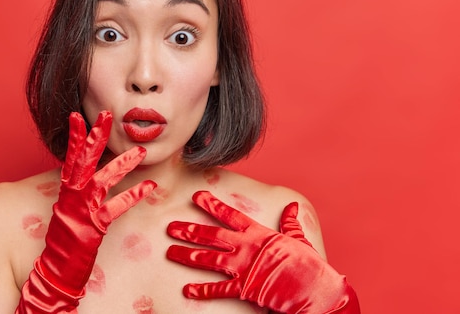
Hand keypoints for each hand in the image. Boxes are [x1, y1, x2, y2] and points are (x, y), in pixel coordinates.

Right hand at [17, 111, 156, 312]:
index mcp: (66, 189)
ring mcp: (82, 209)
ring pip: (103, 180)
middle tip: (106, 114)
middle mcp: (72, 195)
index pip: (70, 157)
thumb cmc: (65, 238)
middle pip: (84, 160)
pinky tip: (149, 186)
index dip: (75, 136)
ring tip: (141, 152)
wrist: (55, 269)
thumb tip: (91, 172)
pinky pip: (116, 207)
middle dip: (96, 136)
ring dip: (123, 164)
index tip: (77, 115)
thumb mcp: (70, 208)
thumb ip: (79, 189)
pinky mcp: (94, 225)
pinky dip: (133, 195)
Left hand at [166, 191, 359, 312]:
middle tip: (170, 227)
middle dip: (189, 230)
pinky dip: (202, 291)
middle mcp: (246, 247)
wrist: (316, 290)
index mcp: (258, 233)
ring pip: (208, 259)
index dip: (212, 205)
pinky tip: (187, 290)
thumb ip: (290, 223)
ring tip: (170, 252)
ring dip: (187, 255)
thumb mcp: (299, 239)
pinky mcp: (245, 288)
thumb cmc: (309, 265)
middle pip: (211, 235)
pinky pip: (219, 290)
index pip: (230, 215)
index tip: (196, 197)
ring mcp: (244, 267)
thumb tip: (292, 206)